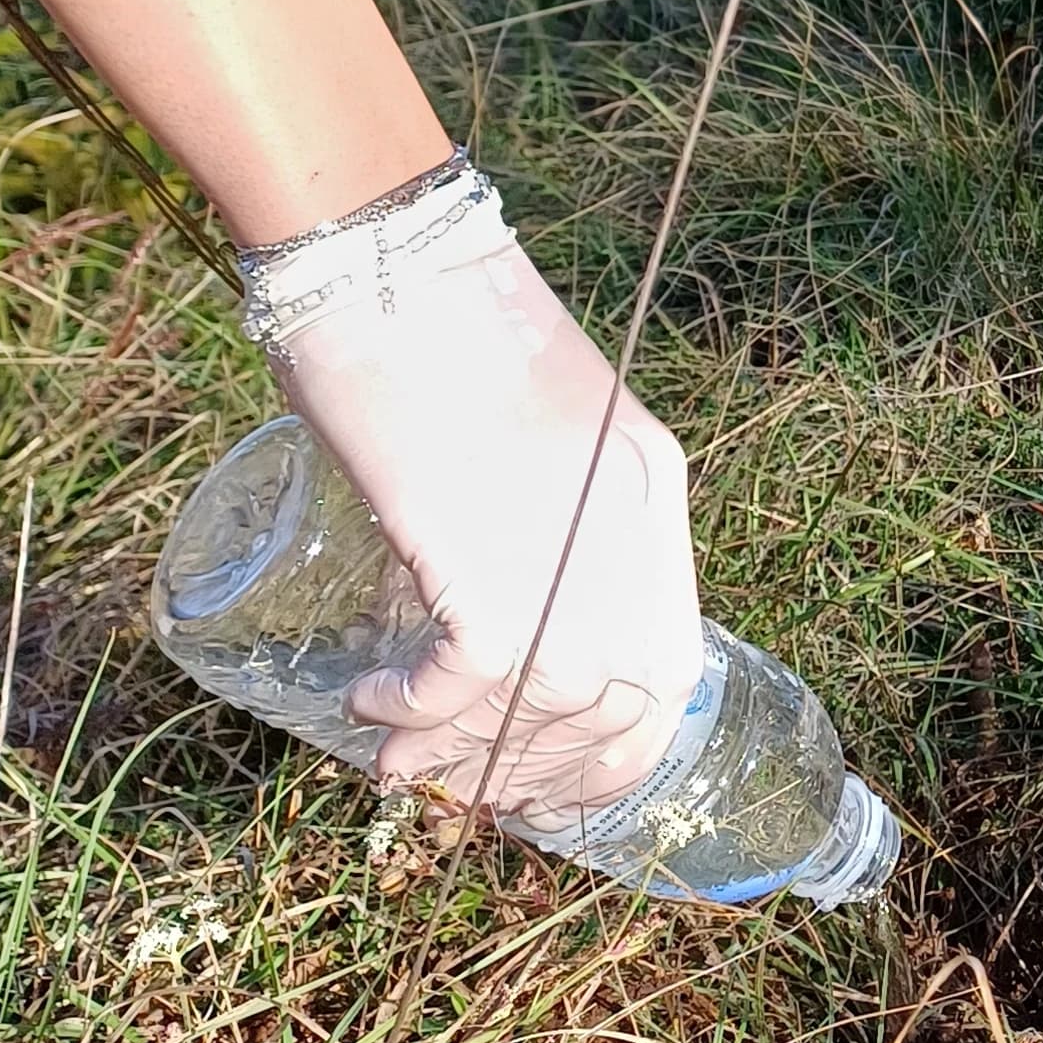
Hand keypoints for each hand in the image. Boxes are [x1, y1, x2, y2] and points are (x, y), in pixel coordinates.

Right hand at [240, 164, 704, 824]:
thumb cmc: (438, 321)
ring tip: (400, 760)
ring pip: (544, 710)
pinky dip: (413, 709)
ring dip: (467, 754)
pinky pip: (465, 683)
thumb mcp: (537, 422)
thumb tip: (494, 595)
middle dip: (549, 770)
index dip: (620, 738)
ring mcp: (567, 551)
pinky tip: (371, 702)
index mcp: (651, 487)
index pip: (671, 659)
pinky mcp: (486, 563)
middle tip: (476, 788)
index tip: (560, 773)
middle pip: (620, 704)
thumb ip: (542, 505)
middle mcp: (628, 530)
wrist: (390, 254)